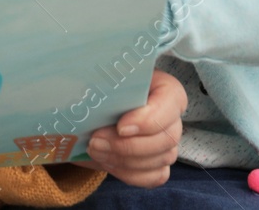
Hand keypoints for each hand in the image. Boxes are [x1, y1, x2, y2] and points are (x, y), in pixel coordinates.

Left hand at [85, 67, 184, 186]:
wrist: (95, 110)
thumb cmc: (102, 89)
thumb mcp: (103, 80)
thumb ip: (103, 85)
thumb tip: (85, 95)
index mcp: (165, 89)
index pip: (171, 100)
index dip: (149, 118)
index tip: (120, 127)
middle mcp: (172, 118)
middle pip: (167, 138)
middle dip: (128, 145)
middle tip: (96, 140)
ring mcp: (168, 145)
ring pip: (160, 159)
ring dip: (124, 160)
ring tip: (94, 149)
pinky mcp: (160, 166)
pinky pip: (153, 177)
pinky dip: (127, 173)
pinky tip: (106, 161)